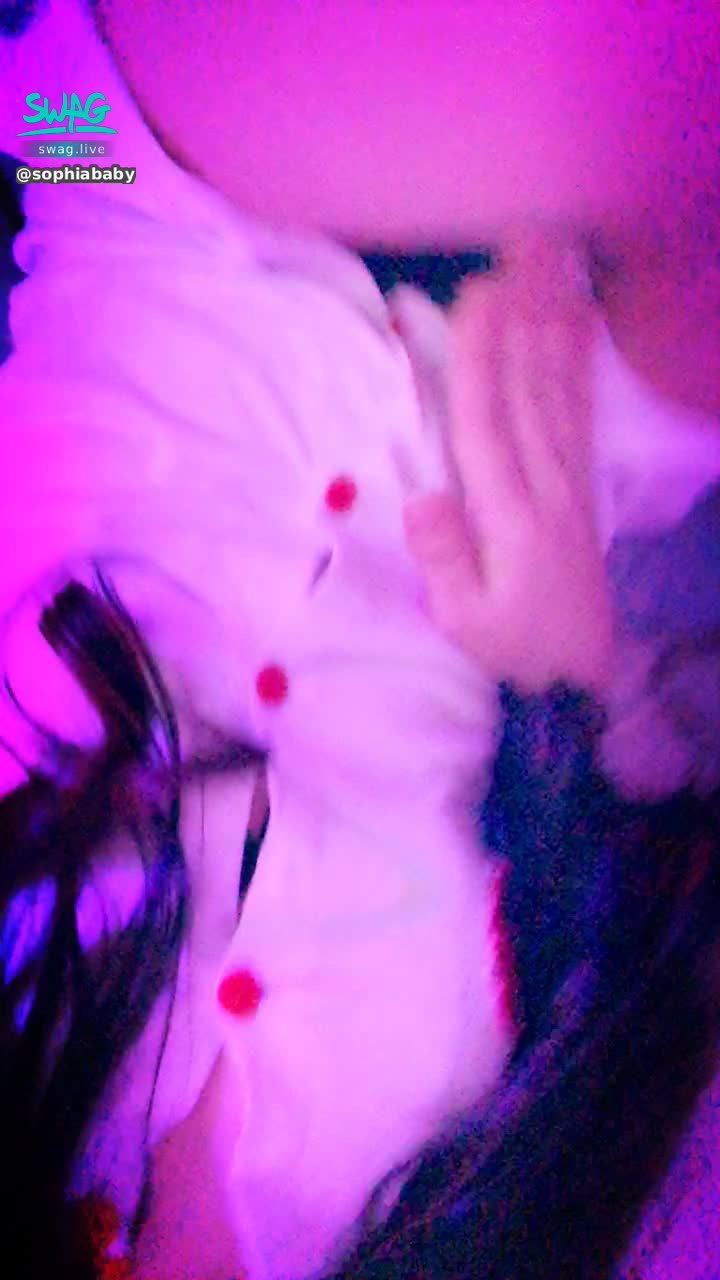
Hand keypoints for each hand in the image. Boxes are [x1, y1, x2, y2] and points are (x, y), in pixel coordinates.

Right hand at [404, 228, 612, 697]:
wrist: (577, 673)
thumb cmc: (510, 646)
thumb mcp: (463, 620)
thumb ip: (445, 558)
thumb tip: (421, 495)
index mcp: (508, 511)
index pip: (488, 420)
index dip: (481, 355)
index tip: (478, 292)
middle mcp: (544, 481)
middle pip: (531, 384)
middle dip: (525, 311)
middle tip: (523, 243)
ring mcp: (569, 478)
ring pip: (560, 386)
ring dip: (555, 319)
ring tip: (552, 260)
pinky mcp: (582, 483)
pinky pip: (582, 410)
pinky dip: (581, 359)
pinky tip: (579, 320)